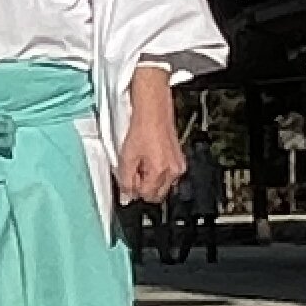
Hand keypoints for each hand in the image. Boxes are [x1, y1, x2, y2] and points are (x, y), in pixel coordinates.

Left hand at [114, 66, 186, 206]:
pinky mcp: (179, 157)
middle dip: (144, 187)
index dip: (133, 190)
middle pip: (157, 194)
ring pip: (163, 184)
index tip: (126, 179)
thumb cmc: (141, 127)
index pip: (146, 196)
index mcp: (161, 172)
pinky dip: (158, 170)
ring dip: (151, 179)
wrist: (152, 108)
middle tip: (133, 170)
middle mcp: (174, 171)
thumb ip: (125, 180)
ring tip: (141, 160)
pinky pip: (168, 173)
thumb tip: (127, 196)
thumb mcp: (126, 157)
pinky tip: (149, 156)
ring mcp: (179, 164)